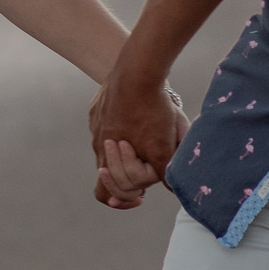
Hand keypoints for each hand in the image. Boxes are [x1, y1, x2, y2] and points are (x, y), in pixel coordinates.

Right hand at [89, 64, 187, 209]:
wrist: (136, 70)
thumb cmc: (151, 110)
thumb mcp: (163, 148)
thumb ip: (164, 173)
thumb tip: (172, 190)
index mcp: (107, 158)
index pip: (104, 192)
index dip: (122, 199)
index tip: (141, 197)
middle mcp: (97, 143)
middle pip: (107, 170)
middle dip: (127, 172)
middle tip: (145, 165)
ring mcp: (96, 123)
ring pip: (108, 145)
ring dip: (126, 148)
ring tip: (148, 136)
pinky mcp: (98, 105)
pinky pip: (108, 121)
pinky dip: (123, 124)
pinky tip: (140, 114)